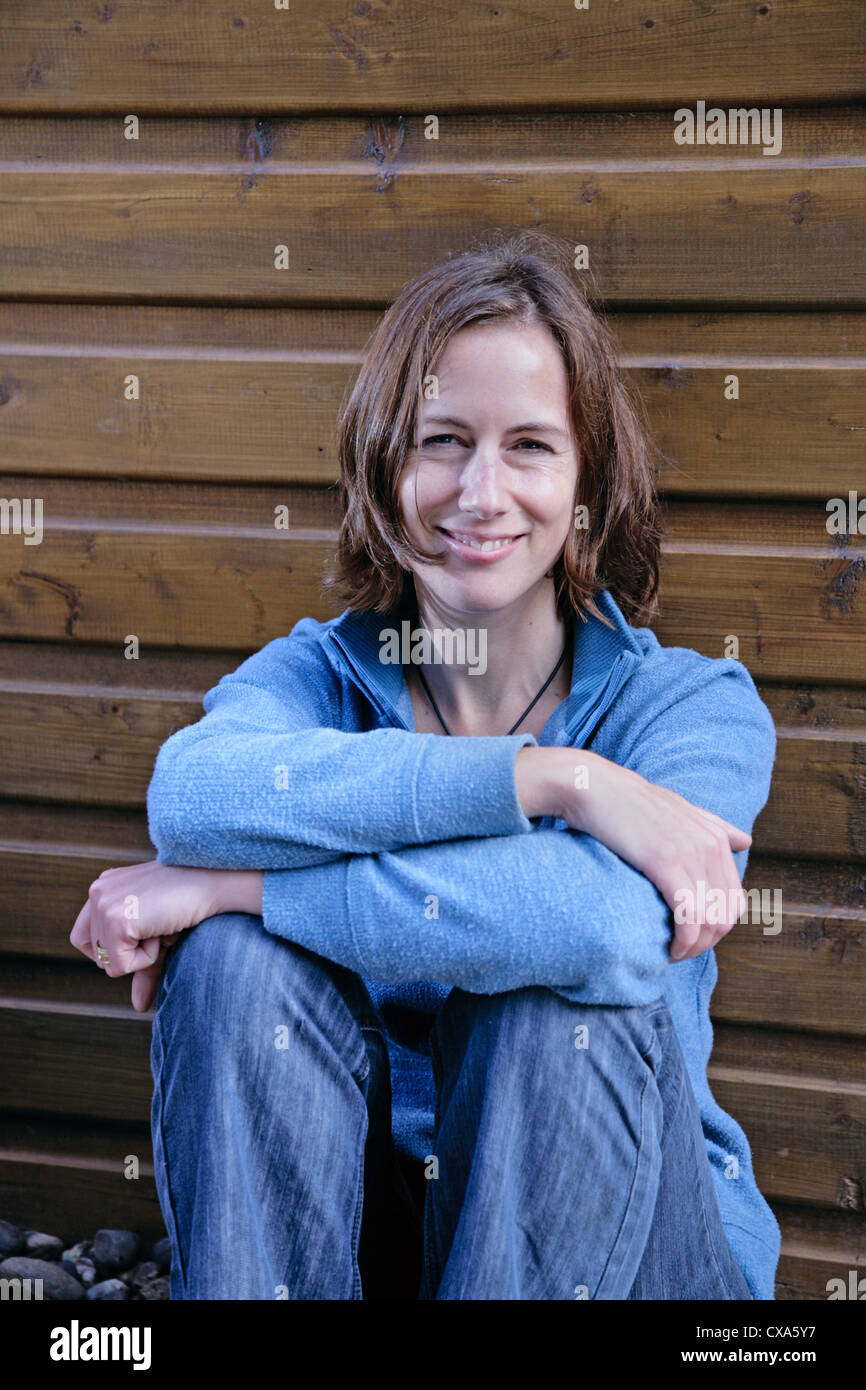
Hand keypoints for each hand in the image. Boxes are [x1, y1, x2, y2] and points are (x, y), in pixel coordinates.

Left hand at [70, 862, 229, 1012]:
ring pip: (107, 962)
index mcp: (104, 887)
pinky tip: (162, 929)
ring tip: (161, 926)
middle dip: (129, 953)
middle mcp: (98, 892)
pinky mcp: (115, 921)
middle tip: (158, 927)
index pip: (82, 938)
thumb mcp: (158, 936)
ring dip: (140, 955)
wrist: (213, 882)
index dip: (110, 950)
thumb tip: (138, 1006)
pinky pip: (120, 966)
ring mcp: (103, 905)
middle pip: (95, 954)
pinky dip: (147, 958)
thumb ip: (142, 966)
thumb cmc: (191, 904)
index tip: (140, 938)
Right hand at [515, 746, 749, 961]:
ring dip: (693, 947)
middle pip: (726, 916)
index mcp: (715, 838)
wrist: (594, 787)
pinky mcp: (665, 862)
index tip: (688, 938)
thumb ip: (714, 825)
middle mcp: (709, 845)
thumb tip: (745, 841)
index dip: (714, 929)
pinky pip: (688, 916)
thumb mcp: (679, 808)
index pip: (735, 901)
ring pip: (710, 922)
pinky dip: (682, 941)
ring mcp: (689, 853)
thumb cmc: (629, 801)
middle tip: (678, 950)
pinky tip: (666, 948)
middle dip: (705, 943)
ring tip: (670, 952)